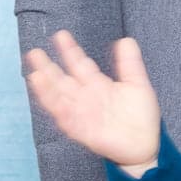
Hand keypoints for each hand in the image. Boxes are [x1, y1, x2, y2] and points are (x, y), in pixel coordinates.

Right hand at [25, 30, 160, 173]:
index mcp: (97, 84)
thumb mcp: (138, 85)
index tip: (61, 35)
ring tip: (36, 75)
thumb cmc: (142, 116)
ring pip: (59, 99)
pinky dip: (58, 110)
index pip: (79, 64)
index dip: (70, 50)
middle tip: (35, 53)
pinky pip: (66, 119)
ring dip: (47, 89)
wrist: (146, 145)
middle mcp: (86, 97)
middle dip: (48, 67)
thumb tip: (126, 40)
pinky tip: (49, 100)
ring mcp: (82, 114)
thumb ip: (130, 64)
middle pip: (62, 80)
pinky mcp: (83, 131)